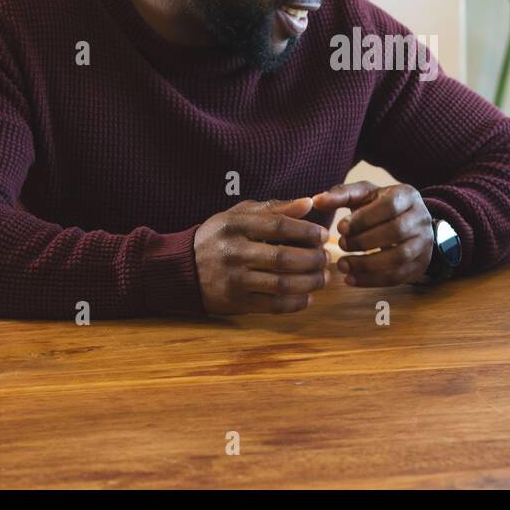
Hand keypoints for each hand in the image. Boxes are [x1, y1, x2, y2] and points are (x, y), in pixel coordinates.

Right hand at [194, 198, 330, 314]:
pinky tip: (308, 296)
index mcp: (235, 225)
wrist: (182, 268)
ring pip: (282, 284)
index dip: (306, 231)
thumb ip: (275, 208)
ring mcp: (234, 280)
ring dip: (310, 282)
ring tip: (323, 278)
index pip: (279, 226)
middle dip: (313, 260)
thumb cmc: (219, 237)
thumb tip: (309, 204)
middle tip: (326, 259)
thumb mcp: (239, 214)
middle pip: (284, 258)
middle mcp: (234, 252)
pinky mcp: (235, 302)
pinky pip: (273, 305)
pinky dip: (296, 303)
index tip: (323, 236)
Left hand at [311, 181, 433, 286]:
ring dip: (367, 264)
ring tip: (343, 265)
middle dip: (364, 241)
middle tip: (342, 245)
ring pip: (398, 257)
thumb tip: (316, 201)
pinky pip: (398, 277)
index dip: (364, 218)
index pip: (389, 206)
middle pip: (395, 232)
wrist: (409, 223)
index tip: (340, 227)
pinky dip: (372, 281)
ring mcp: (424, 244)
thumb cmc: (380, 206)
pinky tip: (351, 279)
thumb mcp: (365, 195)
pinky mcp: (420, 266)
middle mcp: (422, 218)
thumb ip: (341, 195)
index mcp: (408, 196)